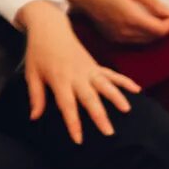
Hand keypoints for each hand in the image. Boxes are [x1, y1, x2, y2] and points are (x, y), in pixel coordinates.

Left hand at [17, 1, 141, 142]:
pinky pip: (112, 74)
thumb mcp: (32, 74)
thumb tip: (34, 118)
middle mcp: (76, 75)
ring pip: (105, 84)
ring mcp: (88, 69)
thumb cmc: (38, 52)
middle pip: (90, 98)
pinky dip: (124, 81)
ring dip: (116, 97)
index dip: (73, 123)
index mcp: (59, 79)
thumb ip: (36, 97)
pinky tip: (137, 89)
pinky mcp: (95, 64)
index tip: (79, 140)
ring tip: (127, 110)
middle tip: (109, 132)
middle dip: (100, 115)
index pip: (67, 105)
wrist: (49, 27)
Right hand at [39, 0, 168, 44]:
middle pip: (154, 37)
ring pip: (144, 40)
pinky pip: (133, 39)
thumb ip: (152, 2)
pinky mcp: (112, 37)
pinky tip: (139, 20)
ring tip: (153, 15)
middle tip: (165, 13)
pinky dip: (142, 33)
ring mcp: (118, 37)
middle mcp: (126, 32)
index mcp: (132, 18)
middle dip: (163, 27)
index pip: (160, 30)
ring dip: (153, 31)